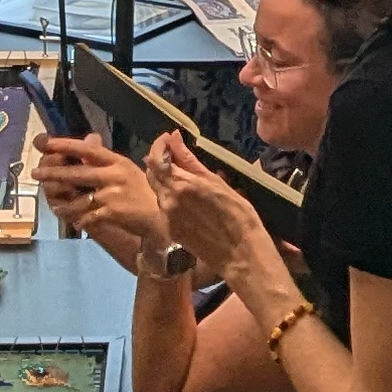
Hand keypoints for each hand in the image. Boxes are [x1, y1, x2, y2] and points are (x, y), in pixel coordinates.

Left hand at [33, 136, 166, 265]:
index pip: (87, 150)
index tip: (47, 143)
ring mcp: (112, 195)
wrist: (161, 215)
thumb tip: (88, 140)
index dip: (66, 145)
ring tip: (55, 205)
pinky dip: (80, 220)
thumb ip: (106, 159)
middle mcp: (113, 176)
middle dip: (53, 174)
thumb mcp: (127, 169)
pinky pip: (88, 217)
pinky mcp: (112, 213)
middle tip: (36, 173)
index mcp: (117, 162)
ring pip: (78, 199)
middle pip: (76, 174)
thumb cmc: (144, 191)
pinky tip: (75, 222)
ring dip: (64, 204)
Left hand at [146, 133, 264, 268]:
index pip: (155, 158)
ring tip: (185, 177)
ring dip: (165, 179)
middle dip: (160, 161)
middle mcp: (168, 199)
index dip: (159, 145)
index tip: (169, 139)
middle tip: (176, 155)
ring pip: (157, 190)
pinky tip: (188, 200)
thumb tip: (174, 138)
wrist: (240, 254)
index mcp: (181, 184)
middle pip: (151, 173)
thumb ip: (190, 161)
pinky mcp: (170, 230)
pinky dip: (170, 197)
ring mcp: (167, 216)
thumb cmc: (238, 214)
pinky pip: (164, 207)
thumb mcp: (217, 182)